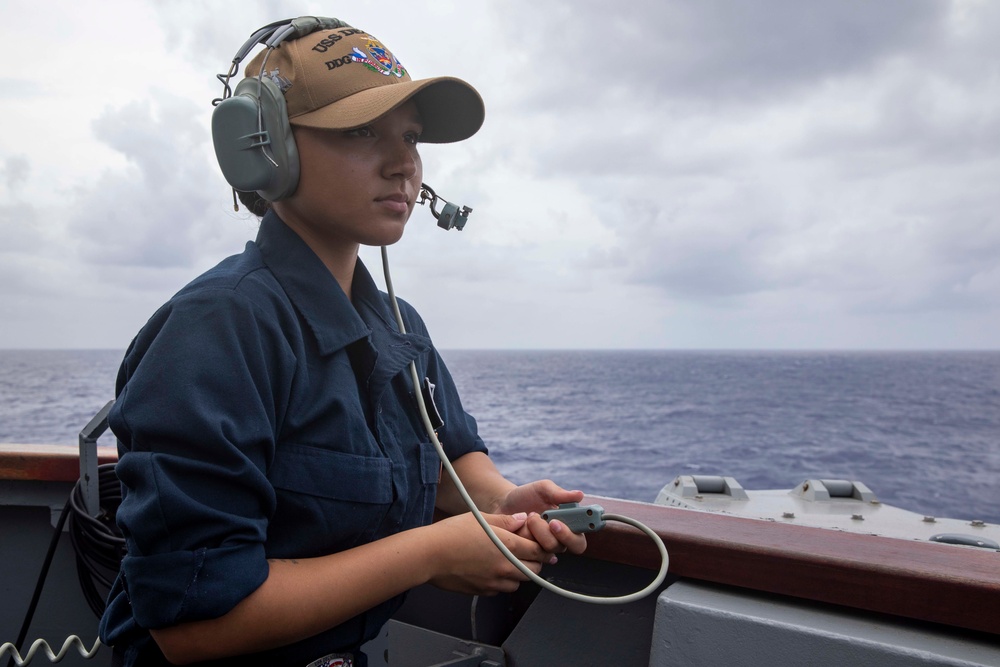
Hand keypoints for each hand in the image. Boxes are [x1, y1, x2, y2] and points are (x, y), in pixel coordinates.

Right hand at [427, 512, 548, 595]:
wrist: (429, 555)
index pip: (538, 551)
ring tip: (509, 561)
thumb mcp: (481, 518)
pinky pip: (501, 590)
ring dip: (519, 574)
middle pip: (534, 570)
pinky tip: (492, 570)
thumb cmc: (451, 533)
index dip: (543, 548)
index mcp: (508, 547)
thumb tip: (522, 519)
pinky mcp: (483, 591)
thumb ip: (506, 521)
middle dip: (534, 562)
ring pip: (519, 582)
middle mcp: (505, 567)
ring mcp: (494, 582)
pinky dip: (502, 582)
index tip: (542, 545)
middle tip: (528, 553)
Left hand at [495, 481, 587, 556]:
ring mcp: (544, 548)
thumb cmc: (527, 495)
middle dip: (557, 534)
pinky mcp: (529, 554)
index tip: (560, 522)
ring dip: (537, 530)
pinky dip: (523, 536)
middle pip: (569, 547)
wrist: (504, 503)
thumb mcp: (543, 489)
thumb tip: (579, 494)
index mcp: (569, 525)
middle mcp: (560, 539)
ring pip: (548, 548)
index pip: (581, 538)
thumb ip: (559, 493)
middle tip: (549, 521)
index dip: (576, 533)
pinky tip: (519, 526)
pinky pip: (530, 552)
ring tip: (530, 516)